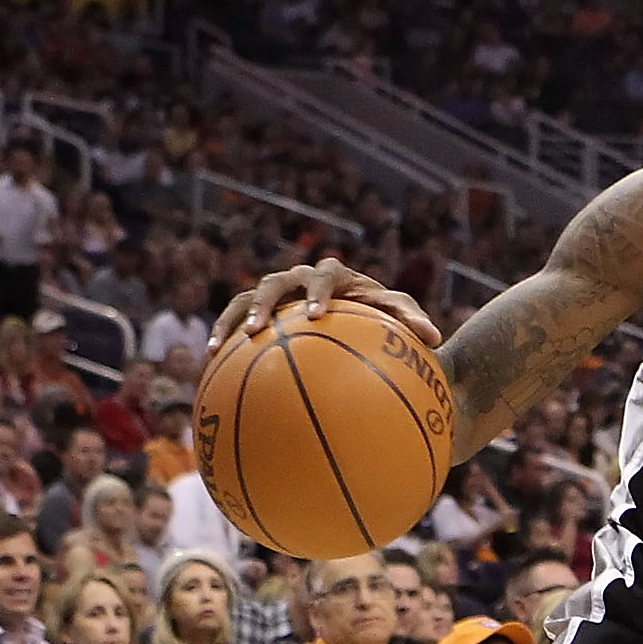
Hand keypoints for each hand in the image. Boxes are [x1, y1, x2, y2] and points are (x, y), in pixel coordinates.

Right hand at [212, 259, 440, 351]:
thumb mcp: (400, 322)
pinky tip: (207, 368)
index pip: (325, 275)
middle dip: (266, 303)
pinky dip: (222, 340)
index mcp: (336, 277)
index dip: (317, 291)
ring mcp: (277, 296)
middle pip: (277, 282)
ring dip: (234, 320)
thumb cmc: (385, 322)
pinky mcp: (259, 316)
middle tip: (261, 328)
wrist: (362, 324)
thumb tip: (435, 336)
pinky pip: (234, 325)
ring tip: (220, 348)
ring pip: (246, 299)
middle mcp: (300, 280)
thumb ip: (411, 322)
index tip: (315, 315)